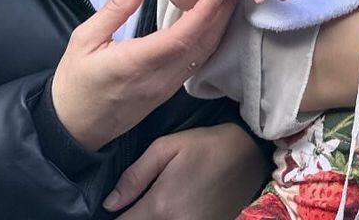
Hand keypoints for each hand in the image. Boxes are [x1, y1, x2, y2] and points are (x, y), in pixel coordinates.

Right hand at [51, 0, 240, 150]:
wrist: (70, 129)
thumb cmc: (74, 82)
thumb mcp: (84, 38)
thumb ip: (116, 8)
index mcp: (134, 64)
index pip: (180, 38)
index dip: (203, 13)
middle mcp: (156, 80)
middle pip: (200, 46)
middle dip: (221, 14)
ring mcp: (164, 90)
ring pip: (201, 57)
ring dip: (219, 28)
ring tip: (230, 0)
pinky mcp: (166, 94)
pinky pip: (194, 66)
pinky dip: (208, 42)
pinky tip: (214, 24)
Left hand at [103, 123, 268, 216]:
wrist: (249, 155)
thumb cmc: (205, 145)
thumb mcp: (167, 147)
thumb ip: (135, 175)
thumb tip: (109, 203)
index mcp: (160, 206)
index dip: (114, 217)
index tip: (113, 207)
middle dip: (132, 218)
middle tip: (133, 203)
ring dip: (148, 219)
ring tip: (150, 204)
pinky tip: (171, 208)